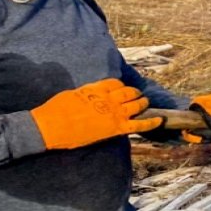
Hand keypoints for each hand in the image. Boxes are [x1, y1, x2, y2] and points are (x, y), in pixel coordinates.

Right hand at [31, 78, 162, 149]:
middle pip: (129, 92)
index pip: (115, 82)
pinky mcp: (116, 128)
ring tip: (144, 103)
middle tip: (136, 95)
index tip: (121, 89)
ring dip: (143, 103)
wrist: (50, 127)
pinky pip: (139, 125)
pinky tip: (160, 120)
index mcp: (96, 89)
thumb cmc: (55, 111)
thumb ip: (87, 93)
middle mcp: (108, 98)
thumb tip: (90, 95)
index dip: (120, 86)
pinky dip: (151, 122)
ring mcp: (114, 113)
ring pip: (137, 105)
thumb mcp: (72, 95)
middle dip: (134, 93)